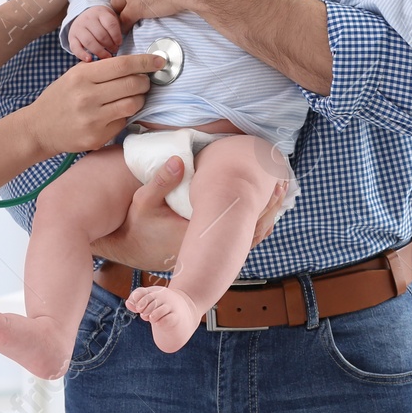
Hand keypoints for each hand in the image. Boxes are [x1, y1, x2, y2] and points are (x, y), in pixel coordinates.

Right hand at [24, 53, 166, 156]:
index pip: (122, 65)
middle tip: (144, 80)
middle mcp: (87, 97)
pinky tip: (118, 112)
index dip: (145, 61)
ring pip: (133, 104)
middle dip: (145, 81)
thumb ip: (100, 69)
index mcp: (81, 76)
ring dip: (140, 98)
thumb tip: (134, 63)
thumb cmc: (60, 98)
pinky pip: (123, 122)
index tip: (159, 61)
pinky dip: (126, 115)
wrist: (38, 128)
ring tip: (135, 96)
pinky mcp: (96, 137)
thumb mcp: (73, 75)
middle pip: (132, 84)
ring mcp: (92, 119)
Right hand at [68, 5, 123, 61]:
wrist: (84, 15)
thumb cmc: (102, 20)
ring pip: (89, 41)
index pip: (110, 24)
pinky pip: (75, 47)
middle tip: (115, 50)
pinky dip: (82, 54)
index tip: (119, 43)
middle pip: (100, 35)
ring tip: (107, 56)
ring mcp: (78, 27)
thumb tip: (121, 43)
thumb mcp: (110, 17)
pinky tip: (89, 59)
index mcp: (100, 12)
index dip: (117, 36)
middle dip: (110, 45)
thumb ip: (116, 26)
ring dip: (100, 51)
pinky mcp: (71, 37)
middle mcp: (88, 18)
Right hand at [91, 155, 288, 270]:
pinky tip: (260, 210)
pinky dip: (251, 225)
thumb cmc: (134, 225)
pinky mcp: (205, 251)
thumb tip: (179, 160)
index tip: (272, 183)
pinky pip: (236, 240)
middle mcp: (207, 248)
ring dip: (263, 216)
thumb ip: (161, 181)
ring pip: (246, 238)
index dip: (259, 203)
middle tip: (284, 183)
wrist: (127, 248)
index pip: (238, 222)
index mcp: (197, 236)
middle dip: (268, 207)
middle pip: (249, 231)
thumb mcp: (143, 201)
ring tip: (278, 193)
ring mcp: (207, 252)